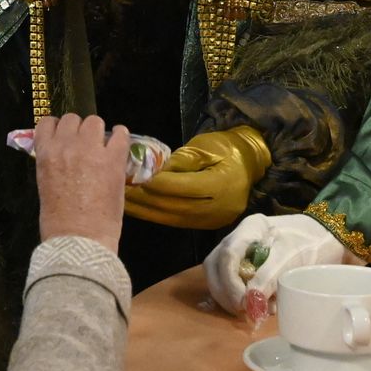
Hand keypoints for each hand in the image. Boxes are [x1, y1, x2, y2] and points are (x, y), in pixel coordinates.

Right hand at [33, 113, 130, 251]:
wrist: (79, 239)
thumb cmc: (57, 222)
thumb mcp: (45, 186)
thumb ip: (52, 164)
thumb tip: (62, 158)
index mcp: (45, 154)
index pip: (47, 123)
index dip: (57, 128)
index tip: (64, 136)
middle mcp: (66, 145)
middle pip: (73, 119)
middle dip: (79, 130)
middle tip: (85, 145)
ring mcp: (91, 150)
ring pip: (95, 122)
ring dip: (98, 132)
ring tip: (103, 146)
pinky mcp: (114, 159)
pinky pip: (120, 134)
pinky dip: (120, 137)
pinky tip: (119, 146)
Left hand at [123, 125, 271, 229]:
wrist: (250, 163)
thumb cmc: (227, 148)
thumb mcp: (206, 147)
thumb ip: (182, 160)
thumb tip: (155, 170)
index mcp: (220, 184)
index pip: (181, 187)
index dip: (156, 183)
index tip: (133, 176)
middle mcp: (216, 207)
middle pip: (173, 206)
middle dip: (144, 199)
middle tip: (120, 190)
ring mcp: (211, 219)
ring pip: (171, 217)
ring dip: (145, 210)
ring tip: (122, 201)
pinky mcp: (205, 224)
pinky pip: (175, 221)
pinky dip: (155, 215)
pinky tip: (139, 208)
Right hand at [204, 212, 345, 320]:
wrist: (333, 239)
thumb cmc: (314, 243)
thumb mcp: (292, 258)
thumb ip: (269, 278)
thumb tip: (249, 303)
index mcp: (250, 228)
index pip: (226, 255)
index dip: (229, 282)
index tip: (243, 303)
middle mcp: (241, 237)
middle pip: (215, 265)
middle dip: (224, 291)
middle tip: (242, 310)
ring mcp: (243, 250)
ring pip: (220, 273)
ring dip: (229, 295)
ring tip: (251, 309)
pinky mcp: (250, 263)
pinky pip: (234, 280)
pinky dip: (241, 296)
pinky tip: (259, 305)